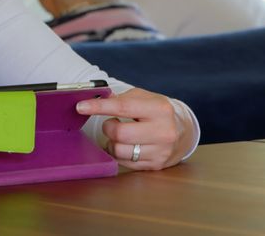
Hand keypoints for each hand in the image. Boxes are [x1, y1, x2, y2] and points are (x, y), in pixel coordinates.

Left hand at [75, 87, 192, 170]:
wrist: (183, 131)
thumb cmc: (158, 112)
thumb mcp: (145, 98)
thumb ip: (123, 99)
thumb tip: (97, 101)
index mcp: (159, 109)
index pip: (123, 107)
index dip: (99, 107)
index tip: (81, 107)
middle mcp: (163, 131)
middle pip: (119, 133)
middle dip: (108, 128)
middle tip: (111, 123)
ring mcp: (160, 151)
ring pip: (120, 151)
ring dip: (113, 143)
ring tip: (121, 136)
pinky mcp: (155, 165)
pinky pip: (125, 163)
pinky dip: (120, 154)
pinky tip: (127, 146)